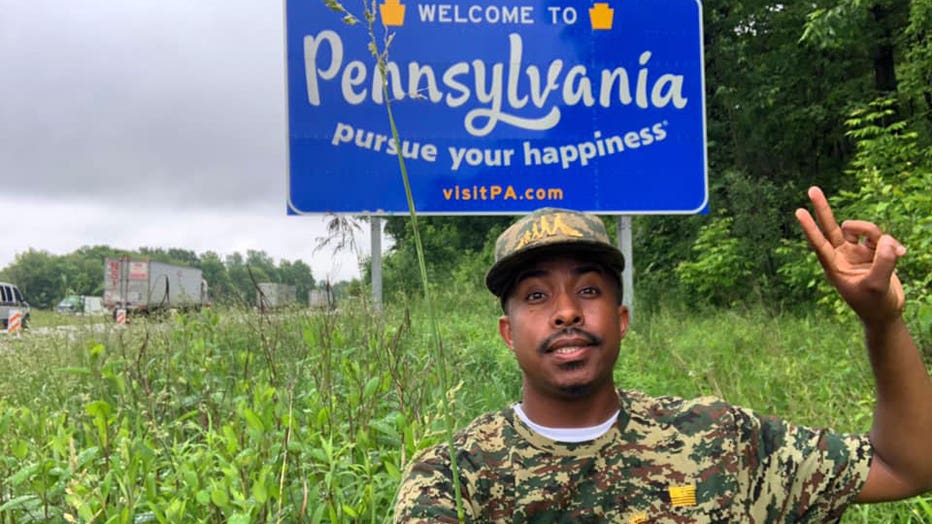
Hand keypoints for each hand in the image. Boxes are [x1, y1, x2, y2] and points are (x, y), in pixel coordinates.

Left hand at [795, 186, 905, 324]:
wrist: (886, 313)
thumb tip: (884, 240)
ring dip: (877, 235)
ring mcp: (858, 252)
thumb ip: (882, 263)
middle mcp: (843, 255)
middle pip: (831, 227)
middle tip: (812, 189)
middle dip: (823, 209)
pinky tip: (902, 254)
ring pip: (865, 230)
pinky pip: (883, 237)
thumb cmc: (874, 304)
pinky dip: (893, 244)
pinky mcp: (874, 251)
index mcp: (834, 266)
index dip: (810, 227)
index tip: (799, 211)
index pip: (819, 243)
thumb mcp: (876, 286)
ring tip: (893, 252)